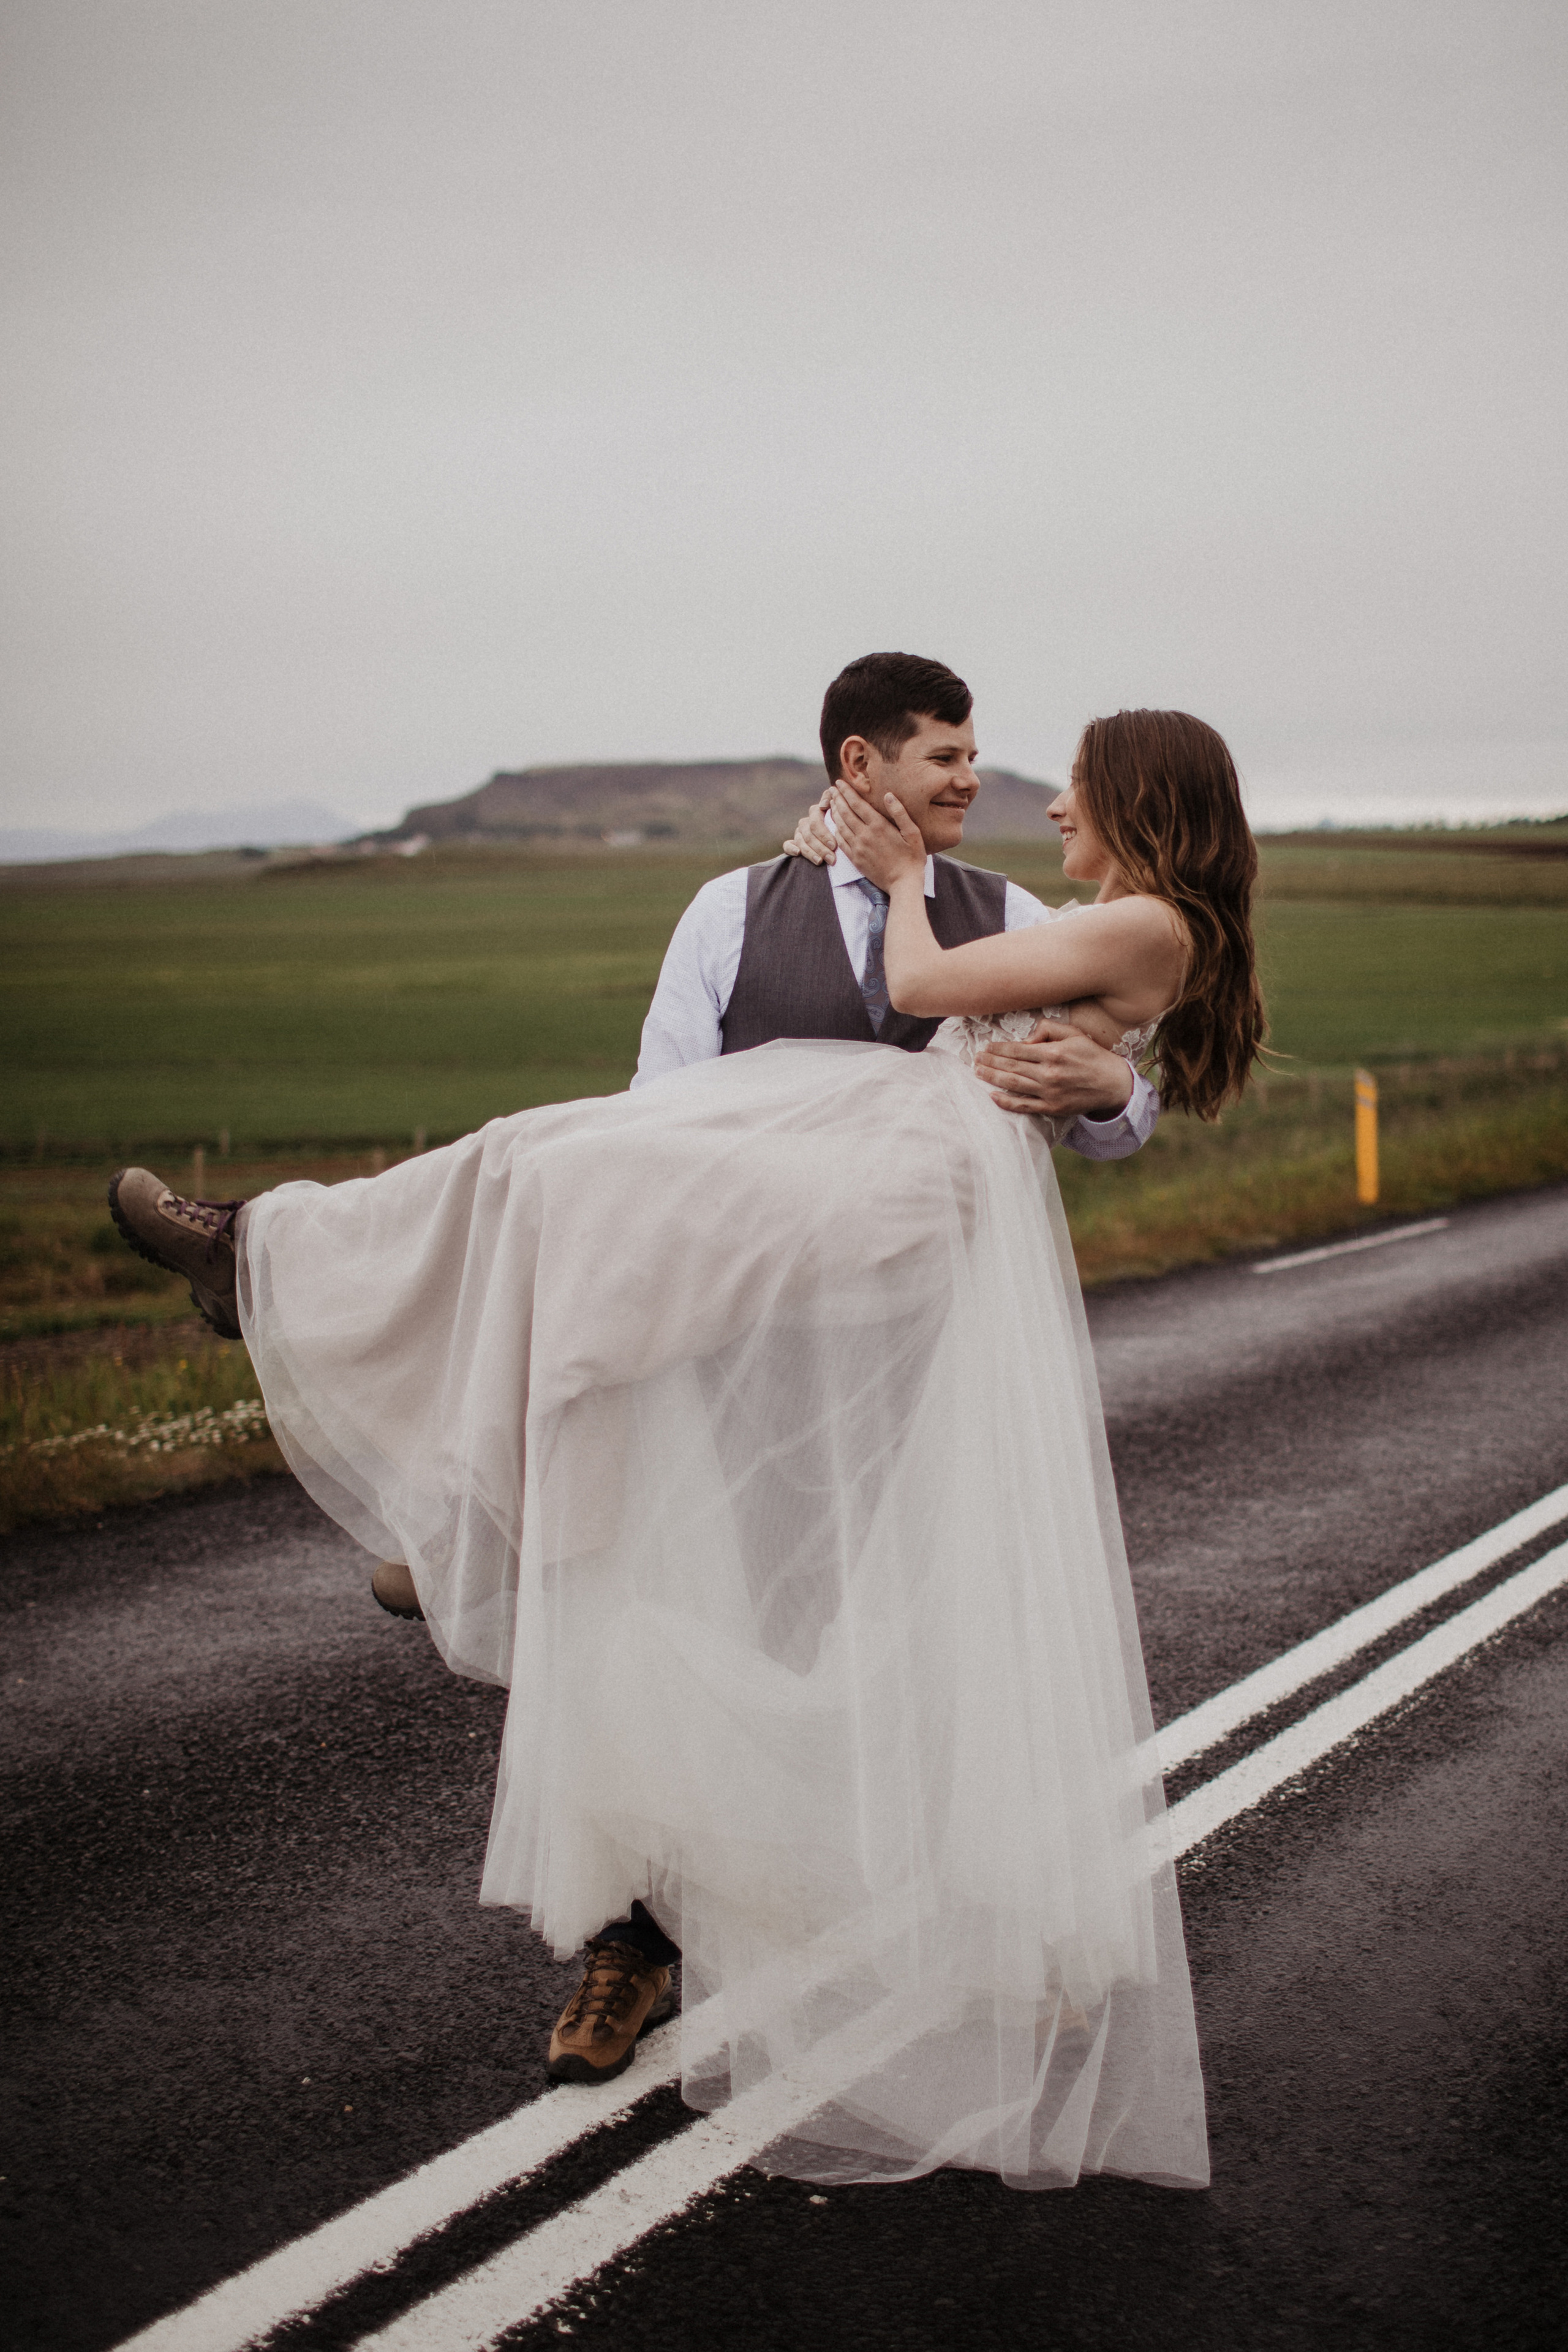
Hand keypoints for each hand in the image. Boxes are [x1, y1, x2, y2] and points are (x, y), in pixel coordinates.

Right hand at [781, 795, 836, 863]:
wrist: (841, 837)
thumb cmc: (845, 824)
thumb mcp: (842, 813)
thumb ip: (834, 804)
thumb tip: (823, 805)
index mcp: (817, 812)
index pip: (815, 821)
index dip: (823, 834)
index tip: (834, 846)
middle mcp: (807, 821)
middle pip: (808, 834)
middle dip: (820, 847)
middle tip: (832, 859)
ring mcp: (799, 832)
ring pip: (800, 840)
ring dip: (810, 852)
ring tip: (820, 862)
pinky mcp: (793, 843)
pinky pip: (787, 844)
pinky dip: (791, 848)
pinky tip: (798, 853)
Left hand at [827, 781, 926, 888]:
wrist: (903, 883)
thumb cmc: (912, 857)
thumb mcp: (913, 833)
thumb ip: (900, 813)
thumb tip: (888, 795)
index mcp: (878, 826)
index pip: (857, 804)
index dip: (846, 791)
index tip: (839, 782)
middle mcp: (864, 835)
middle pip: (845, 812)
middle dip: (837, 798)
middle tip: (831, 788)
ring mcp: (858, 848)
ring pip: (840, 826)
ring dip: (834, 812)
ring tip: (831, 802)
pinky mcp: (855, 859)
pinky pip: (840, 841)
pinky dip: (835, 830)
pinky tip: (834, 824)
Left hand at [974, 1018, 1135, 1120]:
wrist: (1112, 1083)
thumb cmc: (1092, 1056)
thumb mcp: (1074, 1034)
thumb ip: (1049, 1029)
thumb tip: (1026, 1038)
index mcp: (1053, 1053)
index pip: (1017, 1049)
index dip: (998, 1048)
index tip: (986, 1047)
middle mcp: (1049, 1073)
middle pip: (1011, 1066)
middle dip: (990, 1062)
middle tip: (975, 1059)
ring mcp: (1049, 1092)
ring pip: (1013, 1084)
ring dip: (993, 1077)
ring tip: (978, 1072)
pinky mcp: (1051, 1107)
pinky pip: (1023, 1105)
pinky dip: (1006, 1101)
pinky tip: (993, 1095)